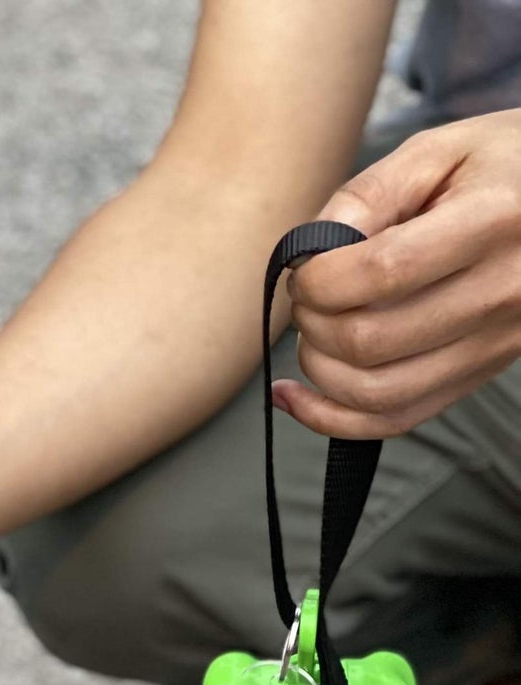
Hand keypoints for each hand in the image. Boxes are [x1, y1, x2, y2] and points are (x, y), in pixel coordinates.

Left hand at [274, 109, 520, 437]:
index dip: (320, 279)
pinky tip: (295, 397)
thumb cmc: (498, 168)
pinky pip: (396, 420)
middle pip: (372, 341)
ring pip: (378, 392)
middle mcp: (500, 293)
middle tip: (308, 296)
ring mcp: (494, 344)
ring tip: (313, 332)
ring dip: (320, 370)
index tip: (305, 268)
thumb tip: (310, 250)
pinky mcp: (480, 374)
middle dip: (313, 322)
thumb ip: (369, 193)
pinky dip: (333, 420)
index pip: (383, 273)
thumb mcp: (439, 152)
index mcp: (492, 223)